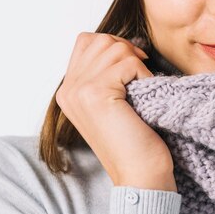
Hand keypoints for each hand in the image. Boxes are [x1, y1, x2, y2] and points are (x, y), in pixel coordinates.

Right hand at [56, 32, 176, 191]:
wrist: (140, 174)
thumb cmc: (135, 139)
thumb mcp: (113, 102)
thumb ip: (106, 74)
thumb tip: (126, 43)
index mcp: (69, 90)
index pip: (86, 41)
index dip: (115, 45)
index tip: (133, 66)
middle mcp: (68, 89)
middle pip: (100, 39)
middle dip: (127, 50)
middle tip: (141, 74)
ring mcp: (79, 90)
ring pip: (115, 47)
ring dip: (137, 63)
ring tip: (142, 87)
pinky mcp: (96, 93)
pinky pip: (128, 62)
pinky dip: (144, 74)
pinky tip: (146, 94)